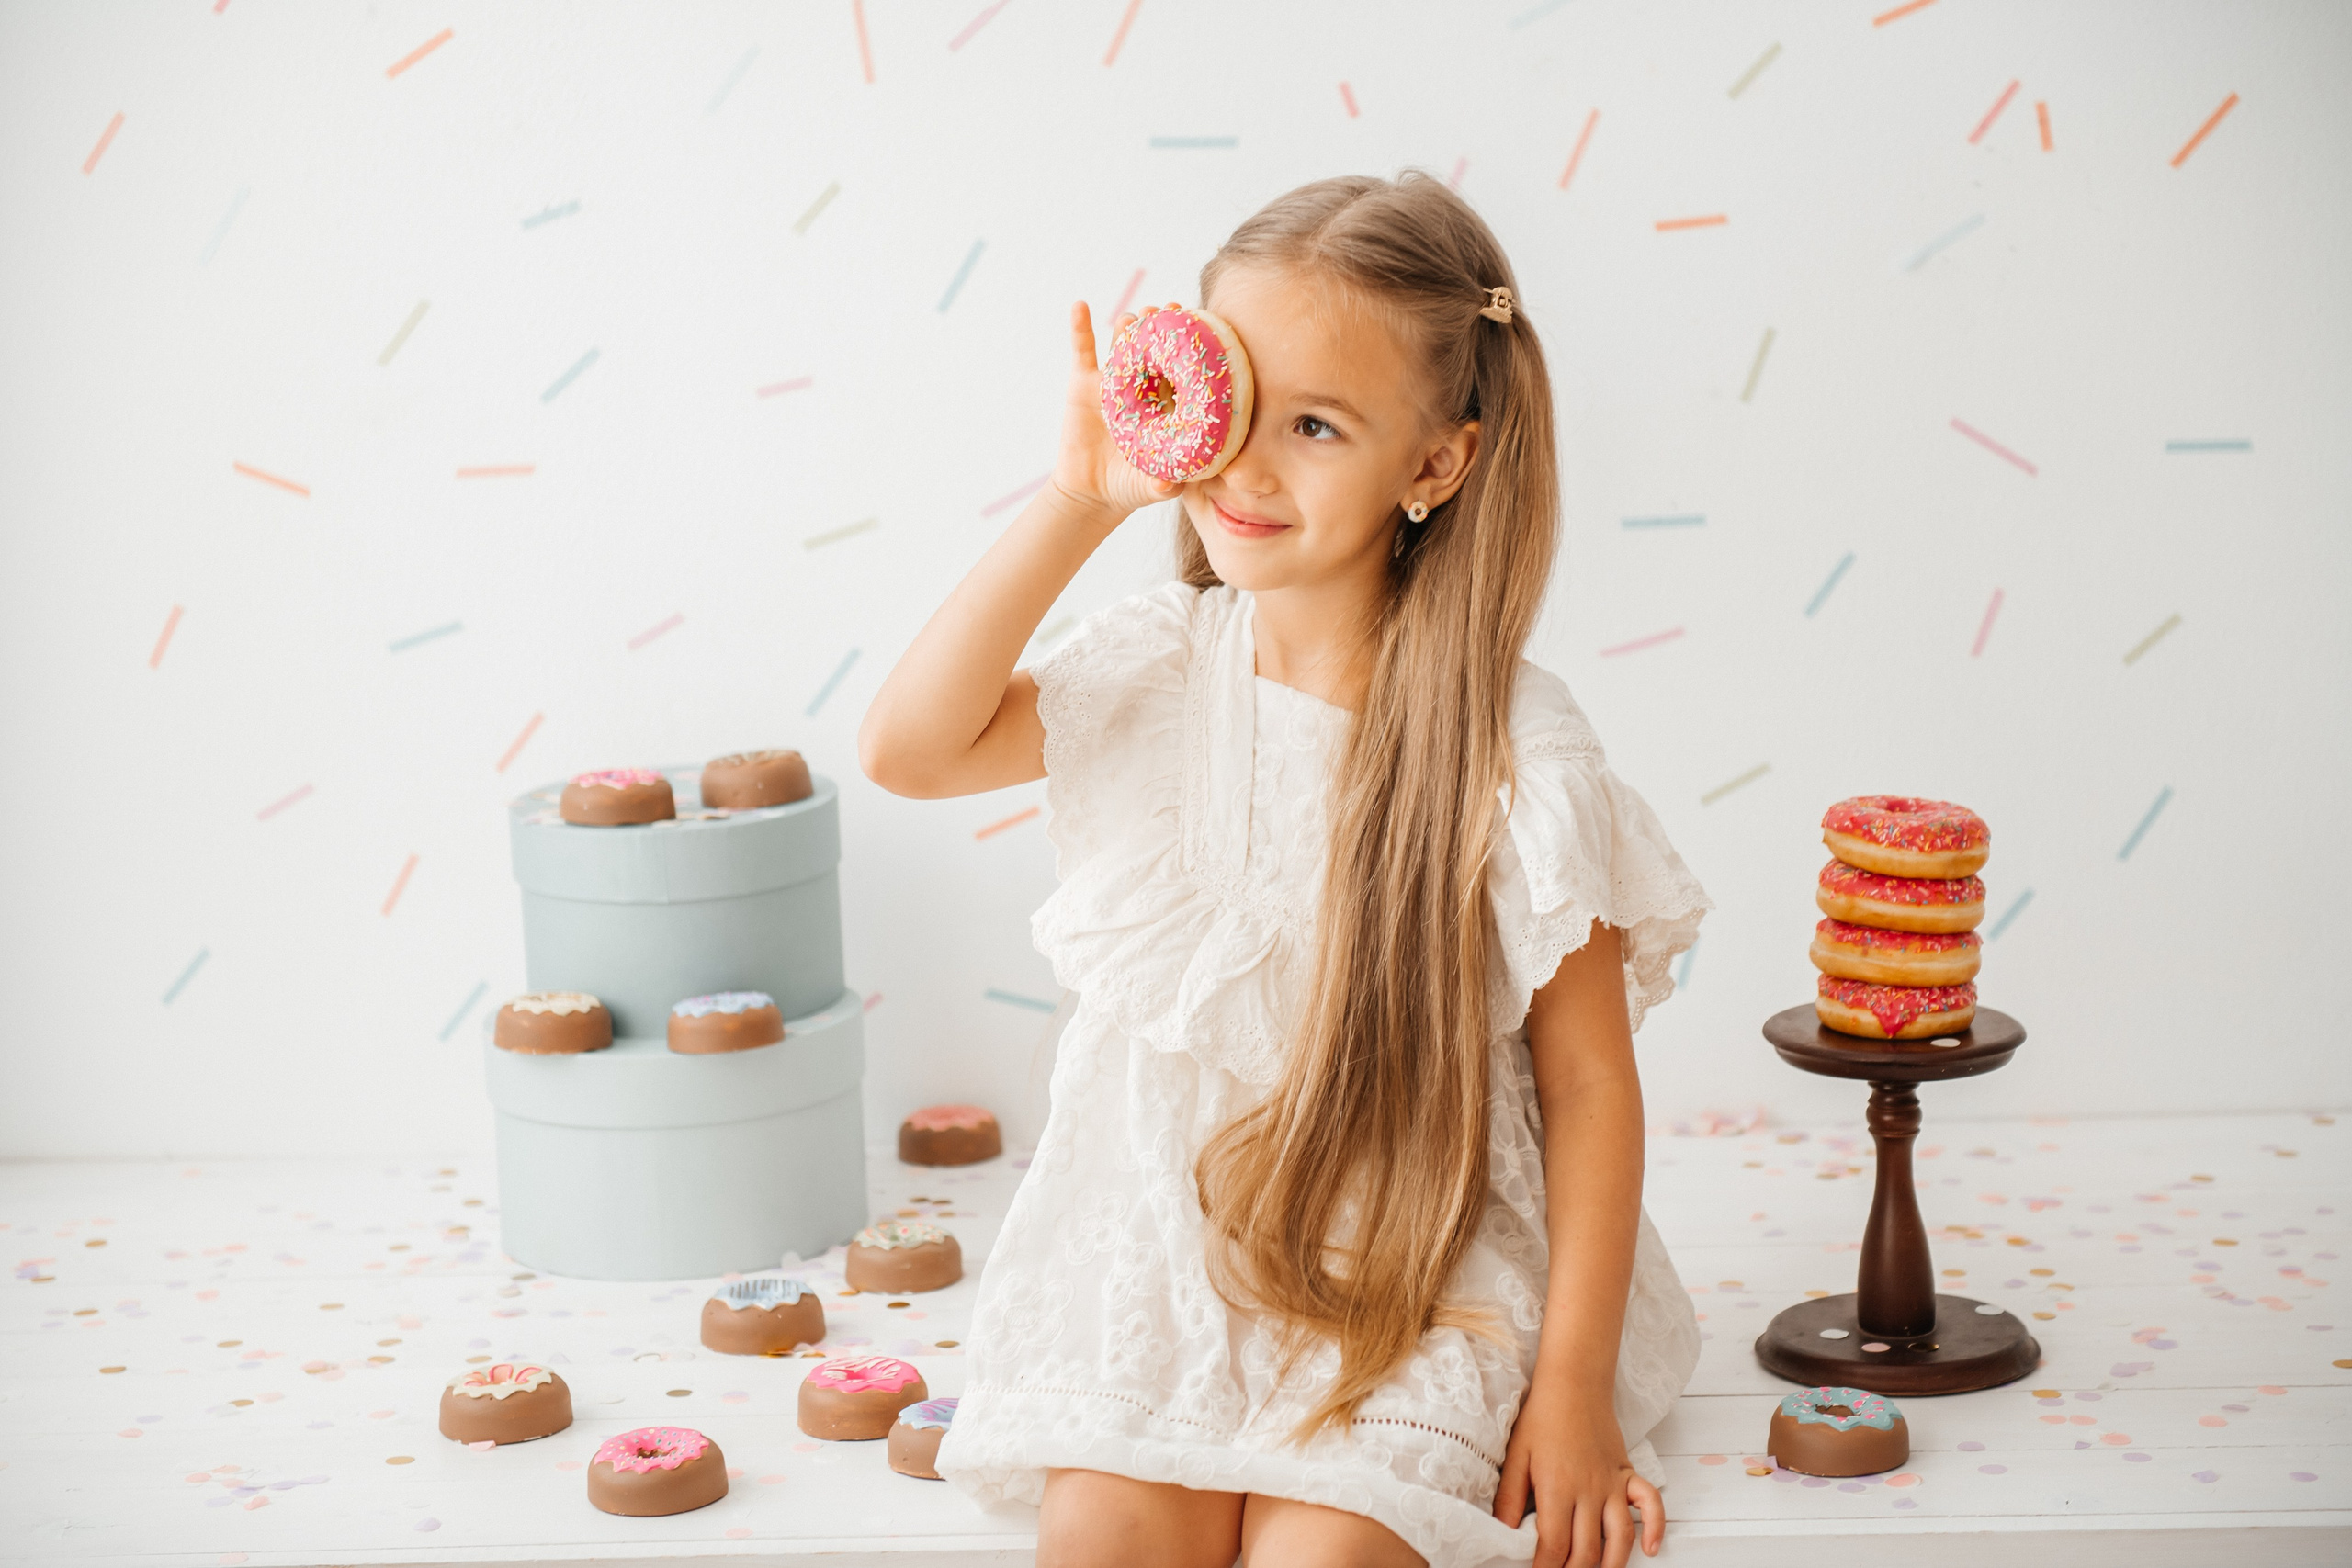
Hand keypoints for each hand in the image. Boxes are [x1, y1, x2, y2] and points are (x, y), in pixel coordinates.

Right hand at [1050, 301, 1179, 523]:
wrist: (1091, 493)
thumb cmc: (1130, 487)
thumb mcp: (1152, 487)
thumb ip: (1164, 486)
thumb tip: (1172, 486)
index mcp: (1165, 405)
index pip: (1180, 371)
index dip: (1189, 349)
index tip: (1199, 326)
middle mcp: (1142, 388)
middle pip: (1153, 350)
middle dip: (1160, 328)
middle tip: (1168, 310)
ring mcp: (1112, 382)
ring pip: (1121, 345)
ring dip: (1128, 326)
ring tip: (1134, 317)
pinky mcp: (1083, 383)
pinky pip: (1082, 350)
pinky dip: (1080, 327)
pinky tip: (1080, 306)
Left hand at [1494, 1379, 1662, 1567]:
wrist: (1573, 1382)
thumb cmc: (1541, 1417)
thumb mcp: (1515, 1456)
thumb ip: (1509, 1498)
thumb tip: (1502, 1532)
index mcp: (1557, 1488)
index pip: (1554, 1545)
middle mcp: (1589, 1490)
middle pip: (1587, 1549)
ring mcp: (1612, 1483)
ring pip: (1619, 1536)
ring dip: (1611, 1564)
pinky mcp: (1627, 1473)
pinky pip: (1651, 1503)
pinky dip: (1656, 1527)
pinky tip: (1650, 1548)